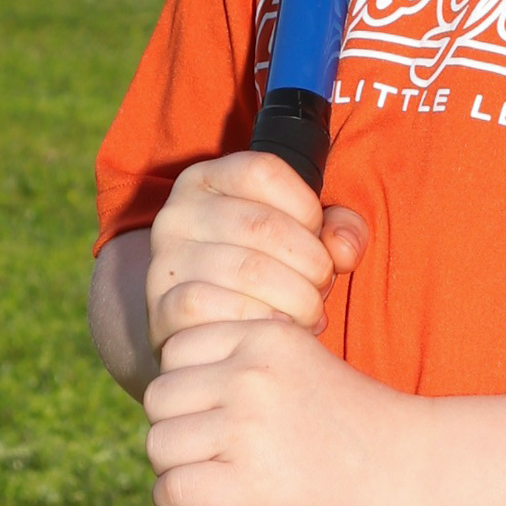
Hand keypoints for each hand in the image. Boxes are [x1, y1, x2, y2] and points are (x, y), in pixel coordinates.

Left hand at [142, 316, 418, 505]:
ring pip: (159, 445)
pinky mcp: (250, 483)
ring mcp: (249, 427)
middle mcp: (251, 373)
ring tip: (211, 478)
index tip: (212, 412)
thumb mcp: (301, 363)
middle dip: (175, 428)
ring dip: (175, 468)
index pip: (176, 349)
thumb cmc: (357, 422)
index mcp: (265, 334)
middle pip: (159, 397)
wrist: (413, 471)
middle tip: (208, 452)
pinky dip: (178, 505)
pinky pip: (172, 490)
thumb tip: (172, 391)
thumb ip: (243, 362)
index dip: (187, 386)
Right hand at [145, 150, 368, 352]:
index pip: (264, 171)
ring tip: (307, 314)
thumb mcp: (304, 238)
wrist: (208, 334)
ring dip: (295, 299)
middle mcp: (178, 214)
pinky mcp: (161, 310)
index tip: (318, 240)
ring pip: (247, 270)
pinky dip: (260, 322)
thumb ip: (339, 230)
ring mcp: (165, 261)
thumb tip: (344, 249)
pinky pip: (217, 309)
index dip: (307, 209)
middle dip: (311, 264)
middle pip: (263, 225)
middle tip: (321, 289)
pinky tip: (276, 329)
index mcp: (208, 179)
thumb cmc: (266, 276)